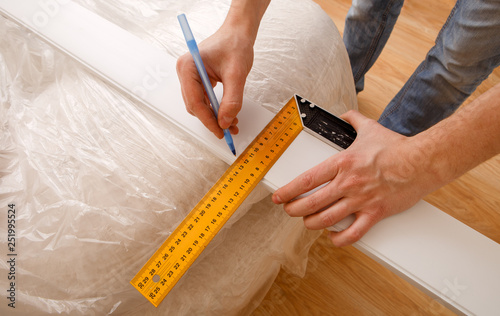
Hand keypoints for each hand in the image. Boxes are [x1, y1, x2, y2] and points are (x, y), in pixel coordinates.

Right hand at [176, 24, 253, 138]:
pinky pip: (205, 100)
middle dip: (212, 120)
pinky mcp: (198, 81)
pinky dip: (216, 109)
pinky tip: (228, 115)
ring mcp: (190, 77)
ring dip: (215, 117)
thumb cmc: (235, 45)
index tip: (221, 132)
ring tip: (232, 124)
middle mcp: (185, 73)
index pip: (195, 101)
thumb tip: (225, 122)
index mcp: (188, 67)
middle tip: (229, 130)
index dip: (208, 120)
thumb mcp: (237, 74)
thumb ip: (232, 100)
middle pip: (195, 106)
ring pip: (200, 106)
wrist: (238, 33)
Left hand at [272, 110, 439, 246]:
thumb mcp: (370, 128)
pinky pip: (353, 233)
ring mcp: (361, 200)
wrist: (422, 162)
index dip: (288, 191)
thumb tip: (346, 114)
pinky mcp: (375, 213)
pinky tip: (333, 237)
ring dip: (311, 224)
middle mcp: (348, 183)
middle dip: (295, 209)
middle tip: (290, 210)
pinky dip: (339, 239)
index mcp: (342, 163)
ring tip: (307, 222)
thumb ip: (353, 121)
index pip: (307, 180)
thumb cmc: (396, 148)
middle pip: (311, 203)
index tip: (279, 196)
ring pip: (326, 219)